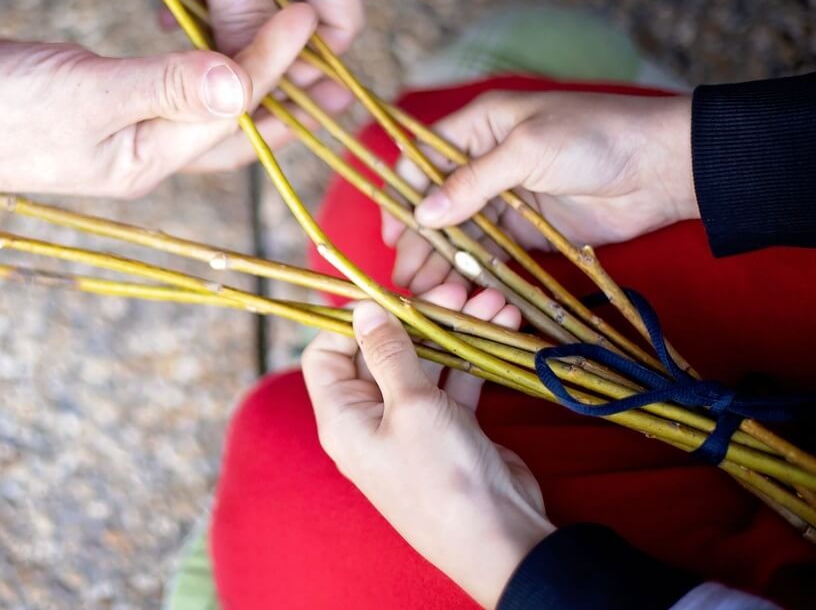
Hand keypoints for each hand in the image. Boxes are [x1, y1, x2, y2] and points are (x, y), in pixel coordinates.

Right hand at [0, 4, 315, 195]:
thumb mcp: (86, 95)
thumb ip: (164, 88)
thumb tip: (242, 88)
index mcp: (148, 161)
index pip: (234, 114)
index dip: (275, 65)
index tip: (306, 21)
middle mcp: (144, 157)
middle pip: (234, 132)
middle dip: (287, 100)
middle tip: (334, 69)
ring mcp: (120, 136)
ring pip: (203, 113)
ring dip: (247, 86)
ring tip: (289, 59)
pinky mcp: (98, 110)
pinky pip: (170, 95)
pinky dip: (199, 73)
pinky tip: (209, 52)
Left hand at [139, 0, 361, 69]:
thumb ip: (243, 19)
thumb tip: (252, 76)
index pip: (342, 23)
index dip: (317, 66)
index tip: (282, 98)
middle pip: (303, 14)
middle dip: (266, 49)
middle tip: (227, 81)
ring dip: (233, 24)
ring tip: (192, 44)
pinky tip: (178, 10)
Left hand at [302, 296, 551, 608]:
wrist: (497, 538)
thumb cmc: (440, 475)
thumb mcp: (411, 405)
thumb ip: (389, 353)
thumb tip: (363, 310)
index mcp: (343, 416)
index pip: (326, 354)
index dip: (351, 322)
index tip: (387, 297)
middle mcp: (370, 419)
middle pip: (380, 352)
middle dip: (417, 317)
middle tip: (454, 290)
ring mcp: (411, 425)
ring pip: (423, 363)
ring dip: (453, 330)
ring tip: (489, 300)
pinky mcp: (449, 429)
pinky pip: (453, 381)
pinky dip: (472, 356)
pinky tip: (500, 325)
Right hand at [384, 91, 697, 290]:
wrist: (664, 166)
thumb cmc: (595, 137)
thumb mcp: (528, 149)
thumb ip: (473, 183)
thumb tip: (423, 214)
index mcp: (479, 127)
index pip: (422, 159)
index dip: (402, 194)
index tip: (392, 232)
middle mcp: (484, 162)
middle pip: (436, 203)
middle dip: (418, 239)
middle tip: (405, 277)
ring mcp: (506, 198)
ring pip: (460, 232)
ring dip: (441, 260)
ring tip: (423, 293)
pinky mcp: (528, 231)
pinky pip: (490, 252)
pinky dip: (472, 271)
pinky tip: (456, 292)